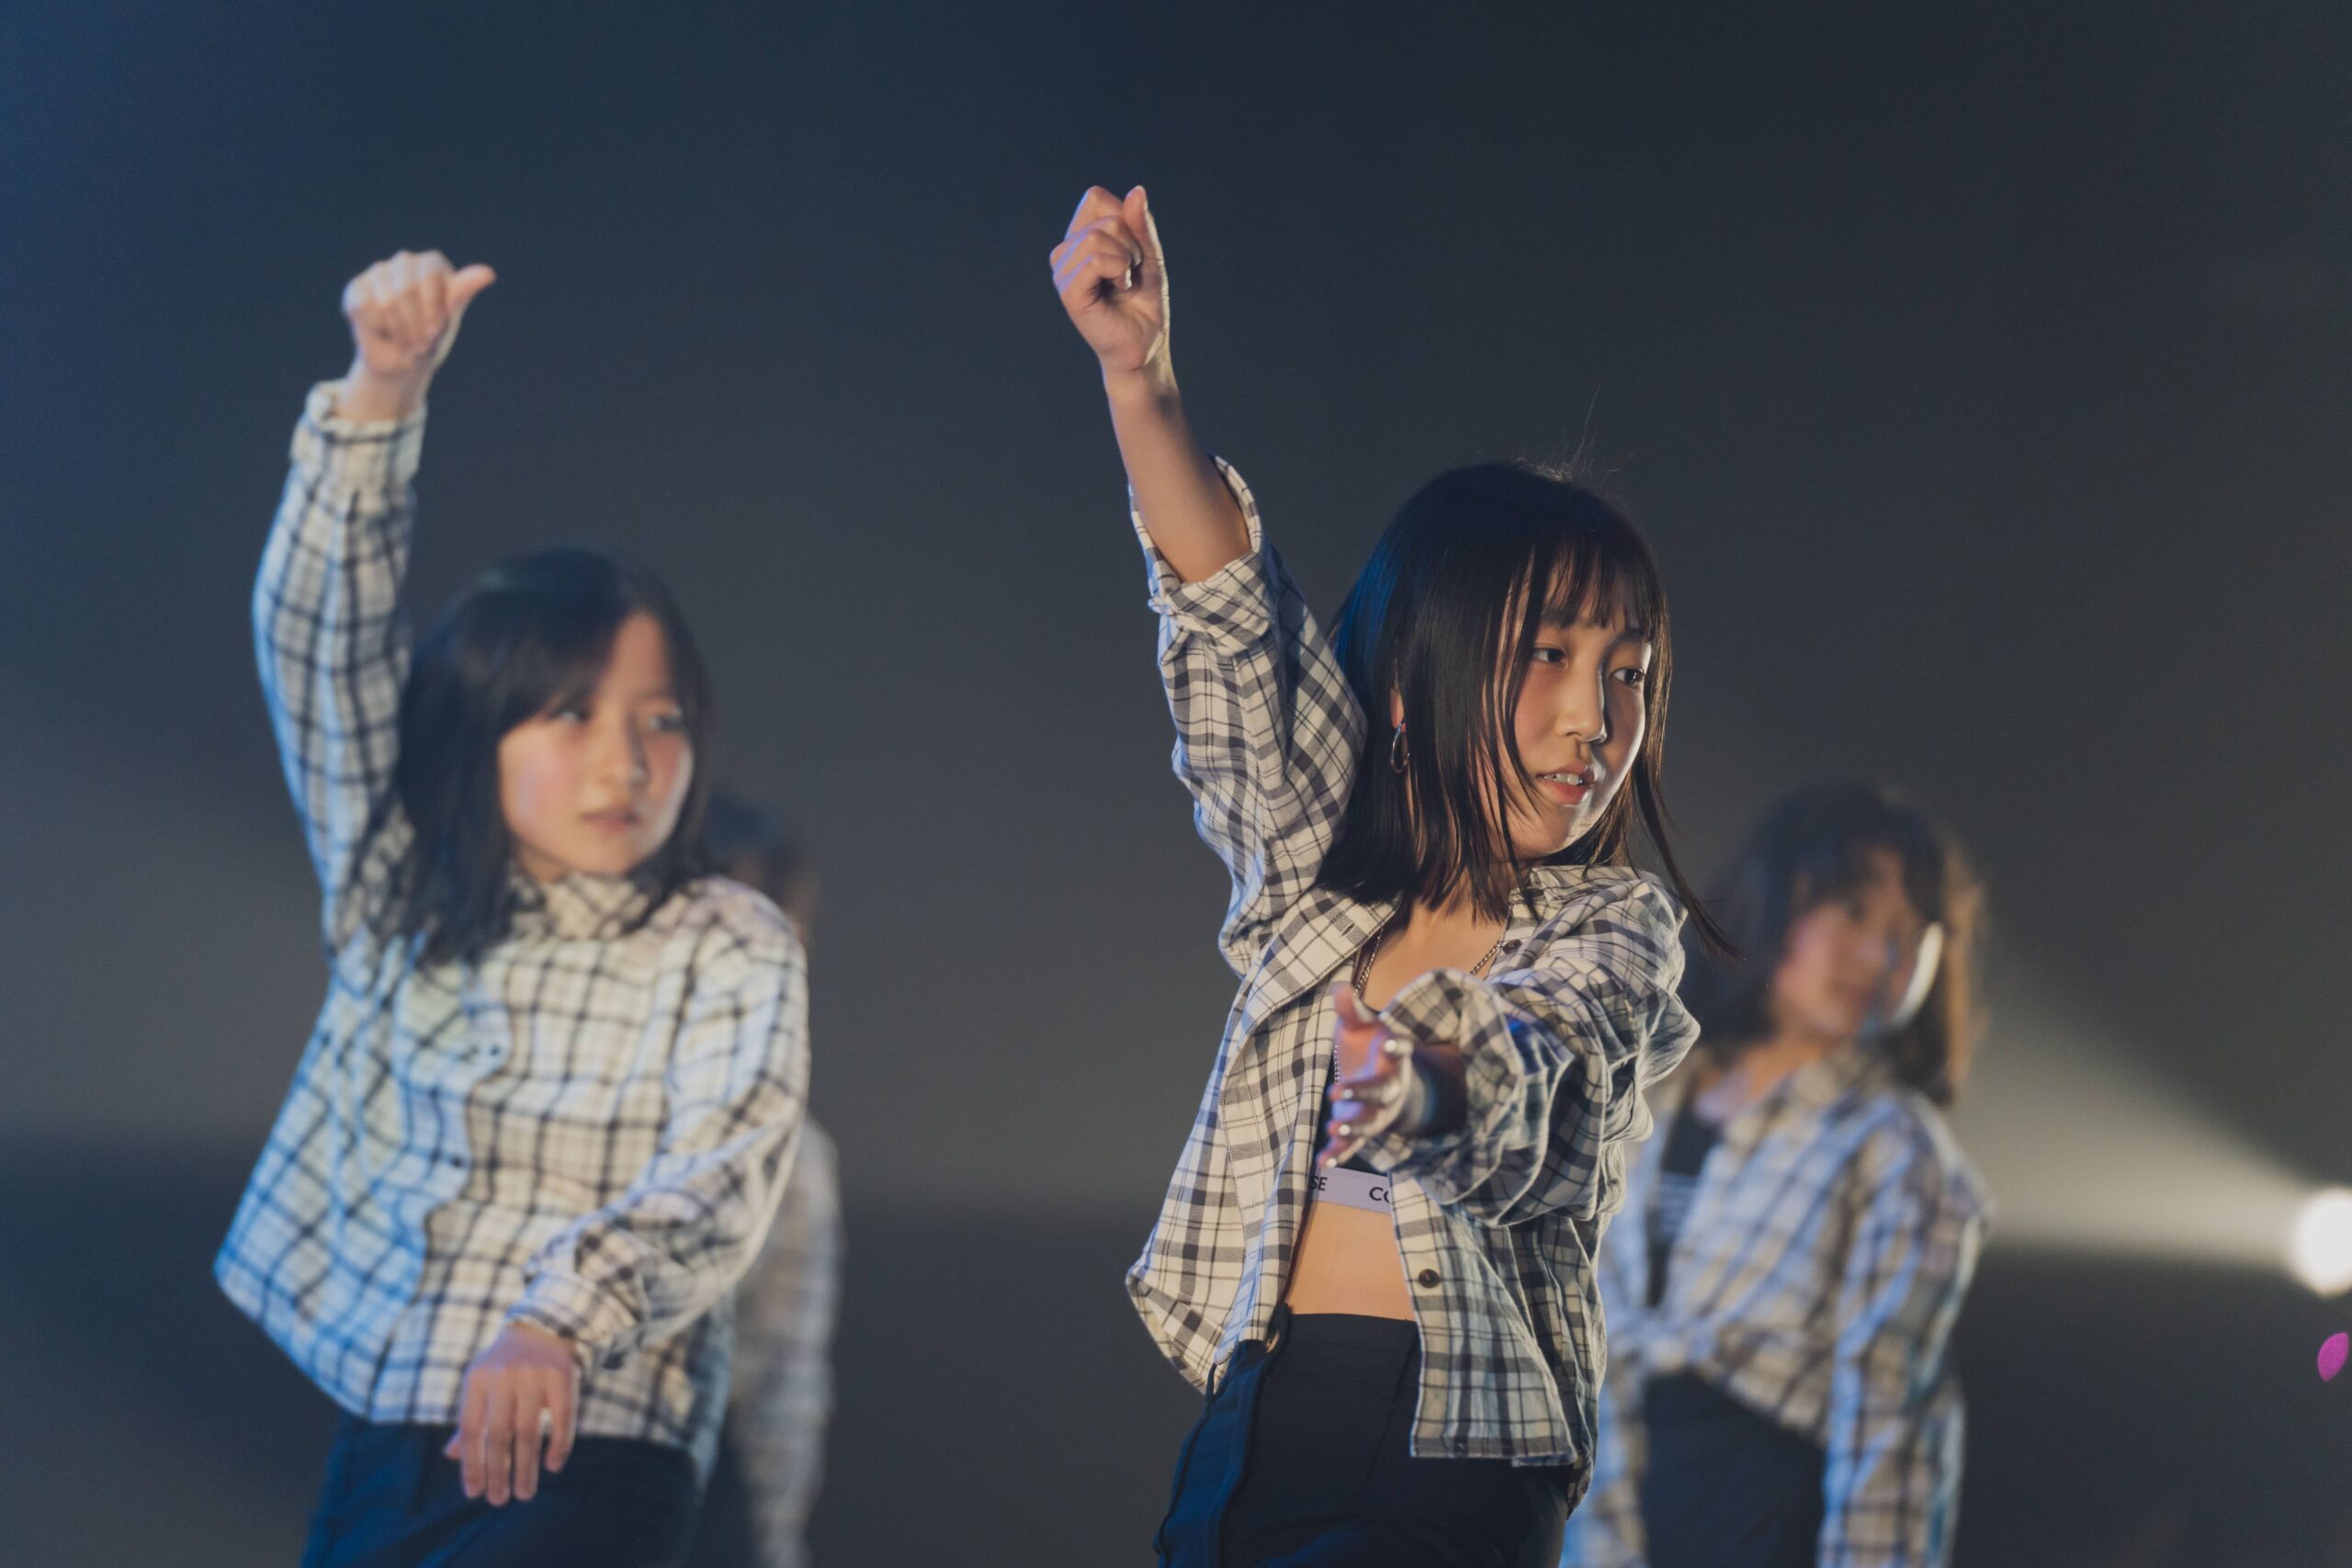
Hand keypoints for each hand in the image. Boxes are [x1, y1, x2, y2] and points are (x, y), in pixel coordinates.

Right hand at [337, 249, 496, 420]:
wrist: (401, 363)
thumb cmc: (430, 339)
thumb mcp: (447, 320)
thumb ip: (462, 293)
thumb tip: (489, 273)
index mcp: (433, 265)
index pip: (429, 276)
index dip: (431, 309)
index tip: (434, 332)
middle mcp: (405, 262)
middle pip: (405, 290)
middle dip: (414, 326)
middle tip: (419, 343)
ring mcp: (379, 272)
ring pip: (384, 302)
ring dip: (397, 331)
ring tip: (404, 340)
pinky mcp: (357, 287)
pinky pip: (364, 308)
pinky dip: (375, 328)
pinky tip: (381, 331)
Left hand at [440, 1320, 578, 1505]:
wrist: (544, 1325)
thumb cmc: (505, 1364)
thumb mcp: (482, 1384)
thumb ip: (470, 1418)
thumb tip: (452, 1456)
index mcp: (477, 1380)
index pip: (470, 1430)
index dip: (471, 1463)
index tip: (474, 1493)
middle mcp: (503, 1377)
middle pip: (498, 1435)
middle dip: (498, 1472)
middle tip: (499, 1500)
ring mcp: (535, 1375)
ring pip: (529, 1431)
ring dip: (526, 1468)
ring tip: (524, 1493)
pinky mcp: (563, 1376)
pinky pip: (562, 1418)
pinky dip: (558, 1445)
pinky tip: (553, 1466)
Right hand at [1050, 185, 1167, 382]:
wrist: (1145, 344)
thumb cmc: (1144, 302)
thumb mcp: (1149, 255)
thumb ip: (1141, 224)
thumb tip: (1137, 190)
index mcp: (1079, 237)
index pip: (1095, 197)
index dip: (1124, 218)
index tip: (1132, 251)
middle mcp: (1065, 251)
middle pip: (1105, 218)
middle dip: (1132, 244)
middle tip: (1130, 273)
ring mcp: (1063, 270)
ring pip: (1099, 236)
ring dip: (1126, 259)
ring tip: (1123, 283)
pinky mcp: (1068, 290)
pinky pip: (1095, 260)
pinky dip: (1118, 271)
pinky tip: (1118, 290)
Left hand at [1318, 986, 1415, 1168]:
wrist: (1390, 1086)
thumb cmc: (1370, 1048)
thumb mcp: (1362, 1026)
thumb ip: (1351, 1011)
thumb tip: (1339, 987)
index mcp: (1392, 1057)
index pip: (1399, 1049)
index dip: (1395, 1046)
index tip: (1387, 1043)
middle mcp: (1389, 1087)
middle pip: (1380, 1092)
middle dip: (1361, 1092)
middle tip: (1337, 1092)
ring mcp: (1376, 1112)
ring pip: (1369, 1124)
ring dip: (1353, 1129)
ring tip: (1334, 1130)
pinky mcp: (1360, 1130)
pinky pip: (1352, 1146)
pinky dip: (1339, 1154)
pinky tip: (1323, 1162)